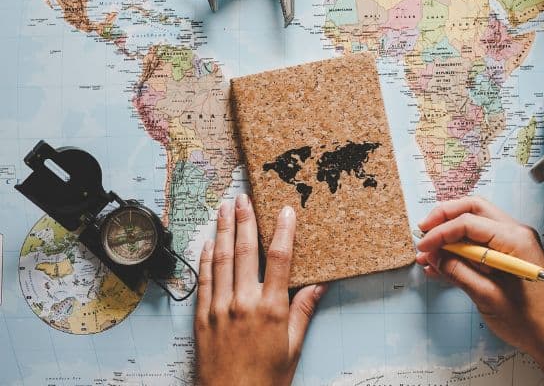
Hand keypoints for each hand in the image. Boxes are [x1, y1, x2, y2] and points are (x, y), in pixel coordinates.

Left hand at [194, 194, 326, 385]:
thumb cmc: (266, 380)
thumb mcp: (293, 347)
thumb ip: (303, 312)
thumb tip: (320, 284)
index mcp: (271, 309)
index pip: (279, 259)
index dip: (283, 231)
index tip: (286, 210)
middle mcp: (243, 303)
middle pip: (245, 251)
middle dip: (245, 220)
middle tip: (244, 198)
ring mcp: (219, 308)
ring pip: (221, 260)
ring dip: (224, 230)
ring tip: (224, 208)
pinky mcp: (201, 318)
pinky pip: (204, 280)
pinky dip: (206, 258)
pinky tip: (209, 242)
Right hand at [415, 197, 543, 385]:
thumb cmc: (530, 322)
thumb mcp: (487, 297)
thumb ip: (458, 271)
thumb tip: (433, 255)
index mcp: (515, 239)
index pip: (469, 222)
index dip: (441, 233)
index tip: (422, 246)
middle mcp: (517, 233)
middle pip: (474, 211)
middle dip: (445, 219)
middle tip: (423, 232)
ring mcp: (516, 243)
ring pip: (477, 225)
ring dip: (451, 236)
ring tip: (428, 254)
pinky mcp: (512, 256)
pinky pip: (483, 245)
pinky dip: (462, 251)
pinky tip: (442, 266)